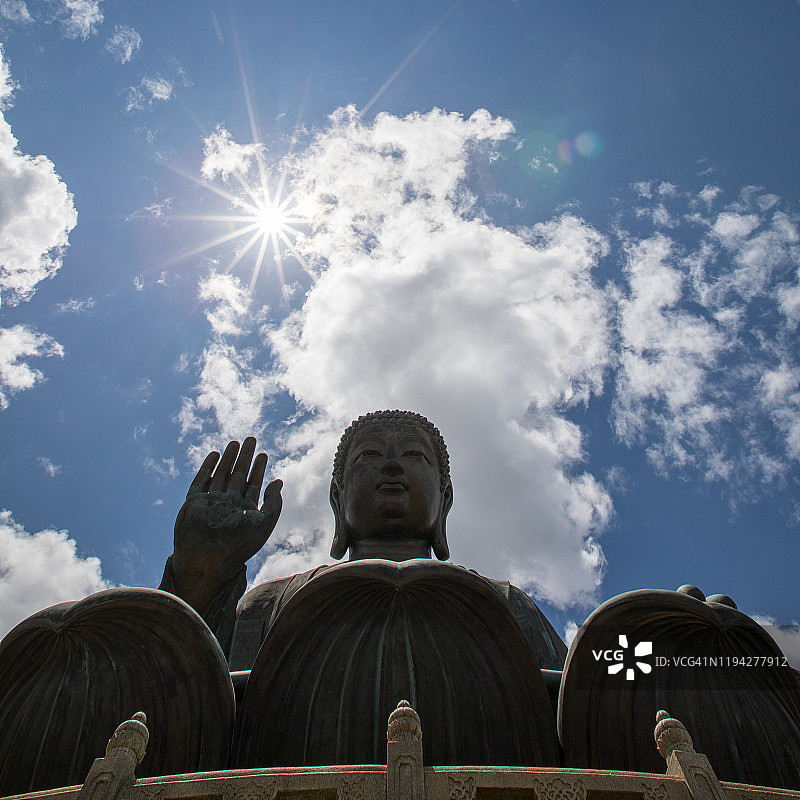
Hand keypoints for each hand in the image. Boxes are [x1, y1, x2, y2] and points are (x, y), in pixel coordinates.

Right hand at [171, 437, 281, 610]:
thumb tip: (279, 482)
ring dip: (228, 458)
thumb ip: (273, 503)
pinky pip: (200, 481)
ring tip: (236, 442)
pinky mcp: (194, 502)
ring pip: (220, 474)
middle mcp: (227, 505)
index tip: (264, 454)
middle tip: (251, 439)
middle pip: (237, 475)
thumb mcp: (264, 523)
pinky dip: (208, 467)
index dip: (259, 469)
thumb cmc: (238, 545)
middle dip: (245, 458)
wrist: (208, 558)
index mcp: (244, 512)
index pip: (253, 485)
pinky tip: (215, 454)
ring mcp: (210, 503)